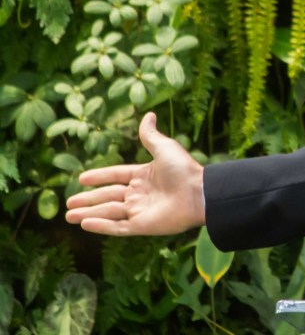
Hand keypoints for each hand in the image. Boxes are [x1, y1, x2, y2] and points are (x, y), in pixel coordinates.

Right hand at [65, 112, 205, 235]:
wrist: (199, 193)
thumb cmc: (184, 170)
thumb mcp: (164, 148)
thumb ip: (150, 136)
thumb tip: (148, 115)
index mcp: (144, 176)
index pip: (116, 176)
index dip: (99, 177)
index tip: (81, 178)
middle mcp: (140, 194)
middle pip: (108, 196)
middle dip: (88, 199)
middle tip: (69, 203)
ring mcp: (141, 211)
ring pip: (109, 212)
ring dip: (89, 213)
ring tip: (68, 216)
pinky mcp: (142, 226)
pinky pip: (118, 227)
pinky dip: (101, 226)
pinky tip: (85, 224)